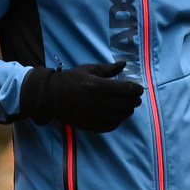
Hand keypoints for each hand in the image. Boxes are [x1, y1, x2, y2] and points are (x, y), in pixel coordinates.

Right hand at [20, 61, 143, 132]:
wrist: (51, 97)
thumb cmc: (70, 80)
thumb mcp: (88, 69)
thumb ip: (107, 69)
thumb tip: (124, 64)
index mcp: (99, 86)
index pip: (127, 89)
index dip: (136, 89)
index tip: (138, 88)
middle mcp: (100, 102)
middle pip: (127, 103)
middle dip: (134, 100)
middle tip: (135, 97)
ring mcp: (96, 115)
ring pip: (121, 116)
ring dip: (128, 110)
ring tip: (126, 106)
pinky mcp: (92, 125)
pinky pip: (112, 125)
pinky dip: (118, 121)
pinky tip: (116, 115)